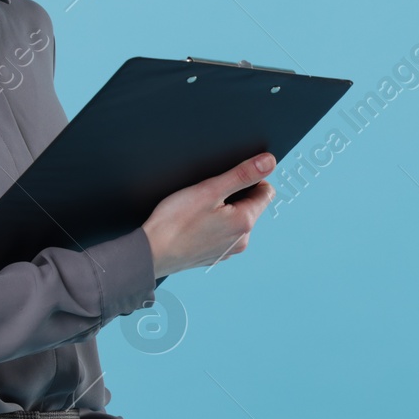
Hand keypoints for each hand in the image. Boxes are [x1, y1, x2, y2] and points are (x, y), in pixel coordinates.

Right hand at [140, 153, 275, 277]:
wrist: (150, 253)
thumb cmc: (175, 222)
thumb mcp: (210, 189)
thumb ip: (242, 174)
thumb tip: (269, 162)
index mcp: (244, 223)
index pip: (266, 192)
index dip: (250, 179)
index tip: (229, 179)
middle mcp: (241, 241)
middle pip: (250, 207)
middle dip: (235, 195)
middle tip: (208, 194)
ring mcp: (228, 251)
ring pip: (235, 221)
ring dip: (224, 211)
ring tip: (198, 210)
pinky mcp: (214, 256)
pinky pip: (222, 234)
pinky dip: (213, 225)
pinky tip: (194, 224)